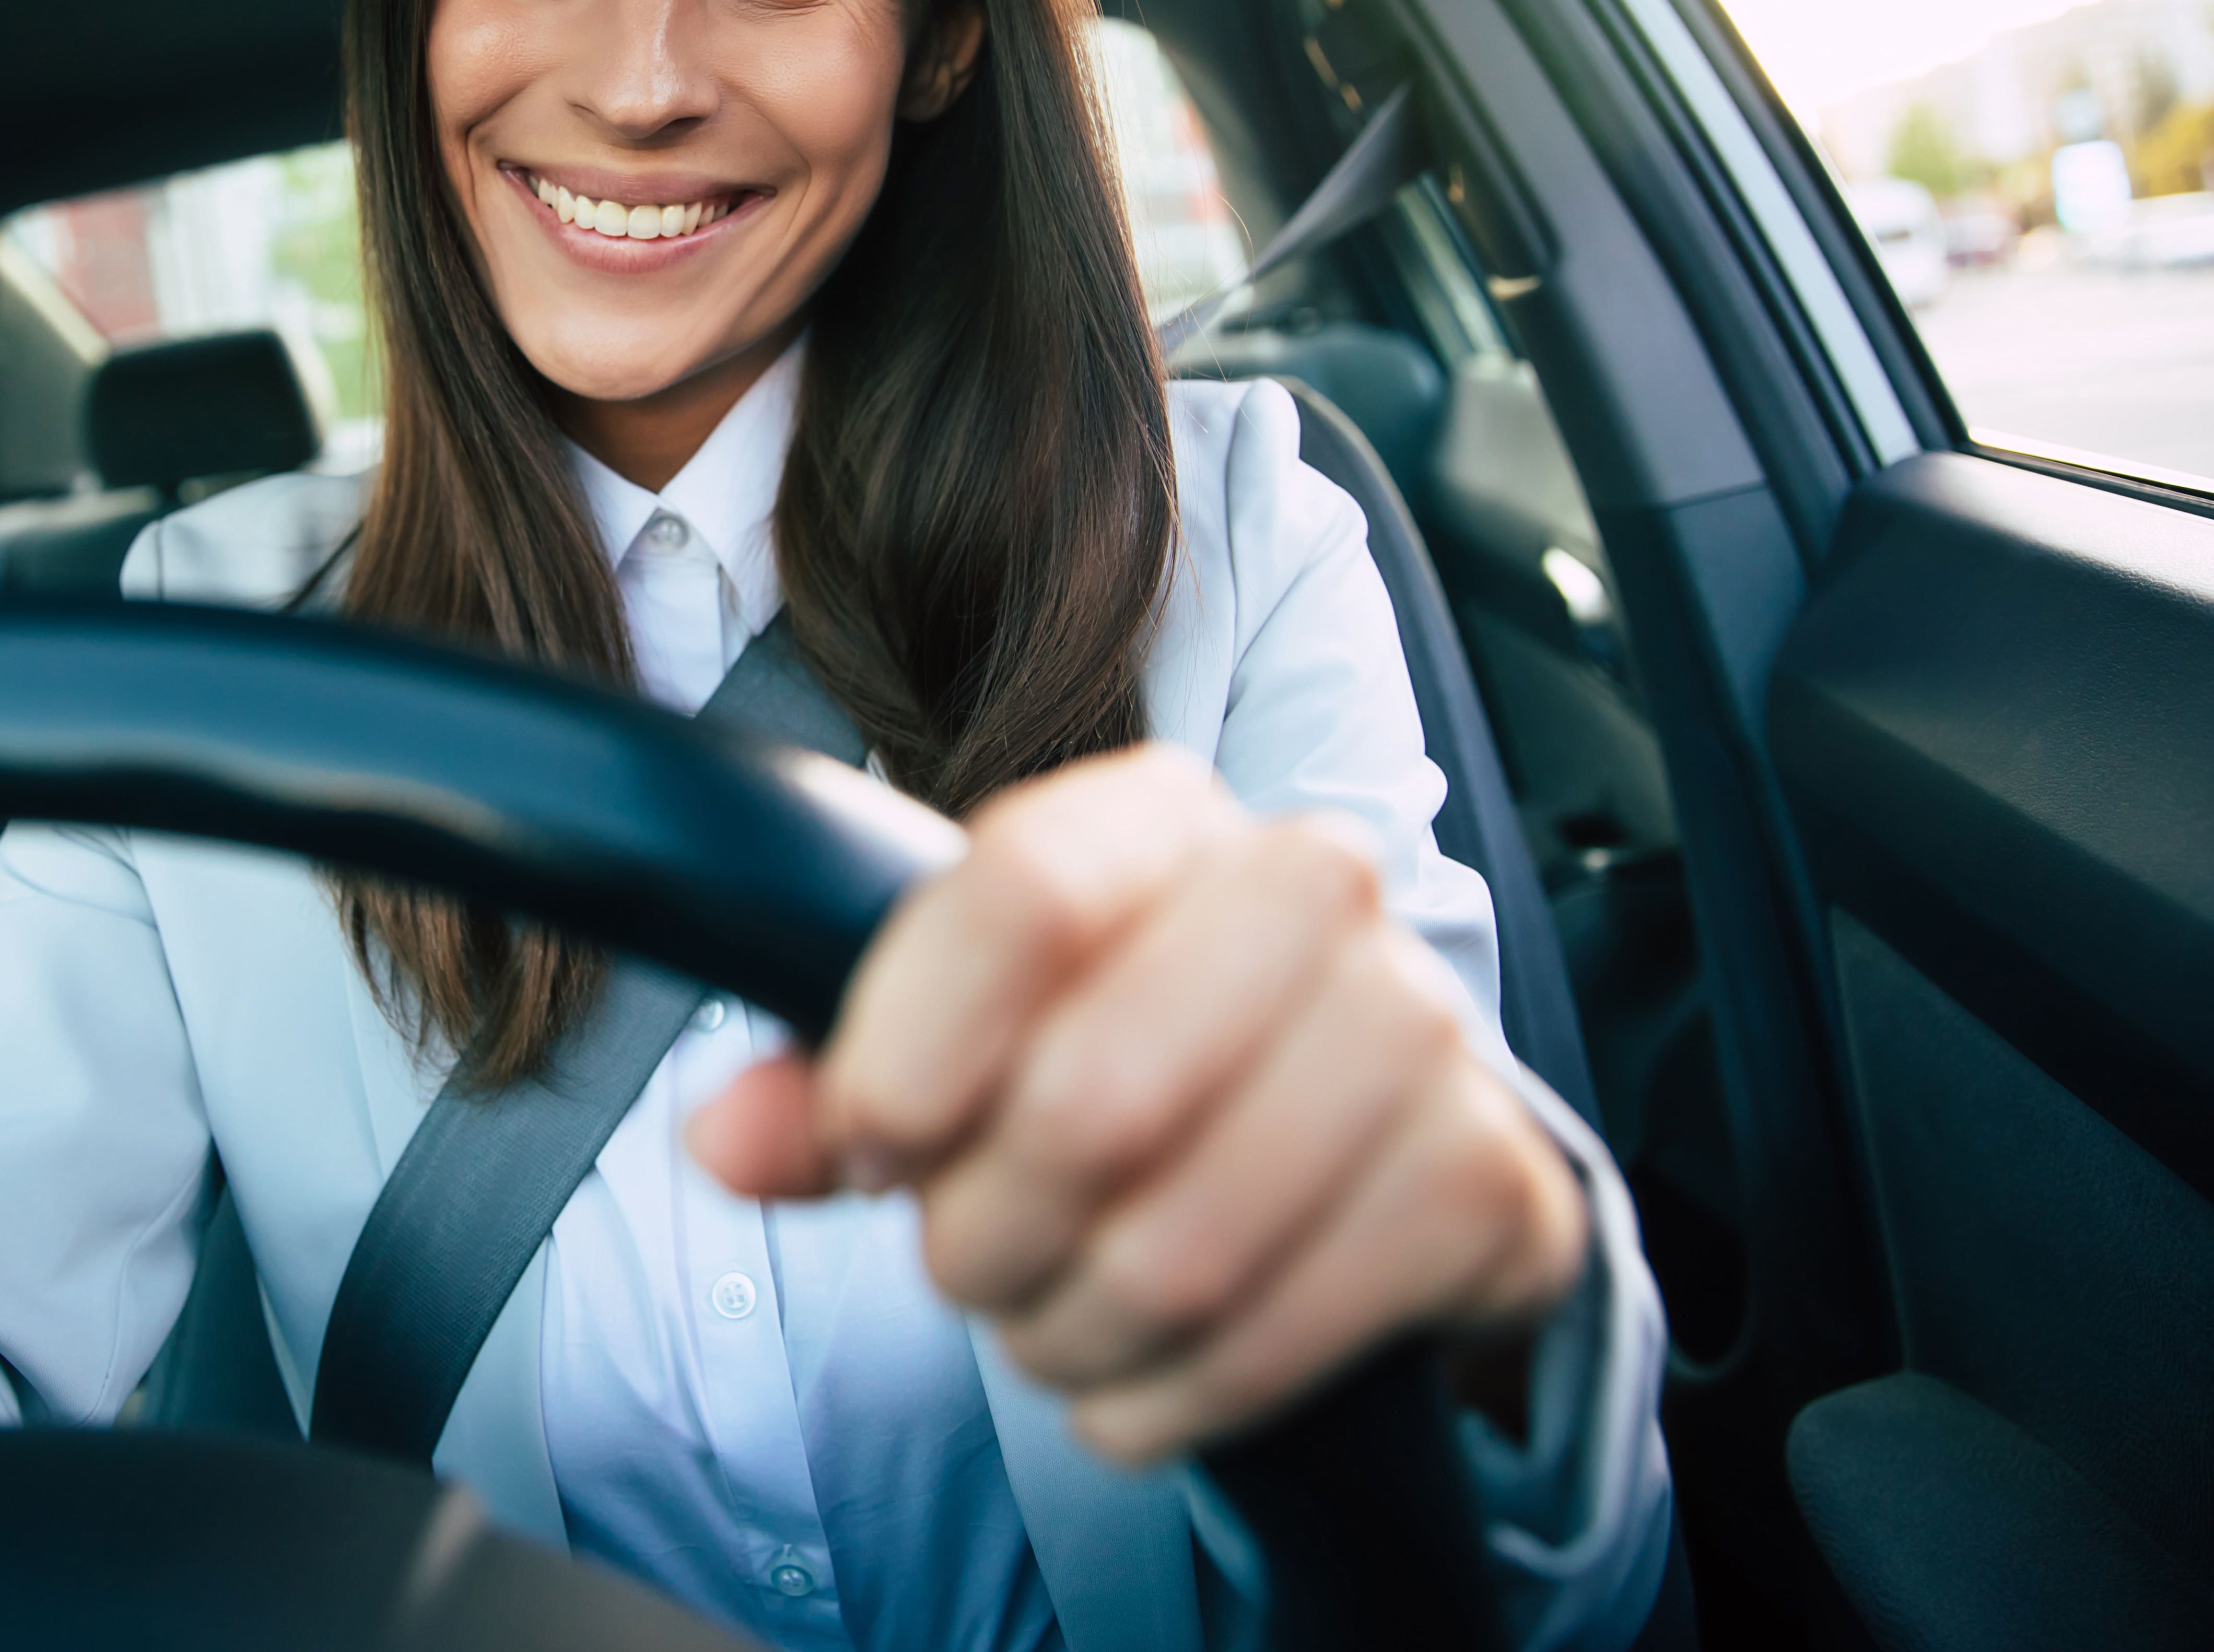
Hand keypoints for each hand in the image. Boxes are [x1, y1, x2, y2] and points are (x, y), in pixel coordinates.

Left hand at [689, 744, 1584, 1463]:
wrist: (1341, 1131)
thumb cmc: (1120, 1060)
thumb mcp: (961, 1044)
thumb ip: (833, 1083)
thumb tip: (726, 1136)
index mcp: (1161, 817)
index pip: (1020, 895)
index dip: (913, 1048)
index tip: (870, 1142)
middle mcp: (1313, 887)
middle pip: (1091, 1100)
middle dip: (984, 1232)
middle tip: (966, 1259)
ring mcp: (1423, 1029)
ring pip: (1177, 1248)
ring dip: (1067, 1331)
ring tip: (1048, 1318)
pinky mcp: (1487, 1179)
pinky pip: (1277, 1340)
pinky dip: (1169, 1396)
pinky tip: (1142, 1372)